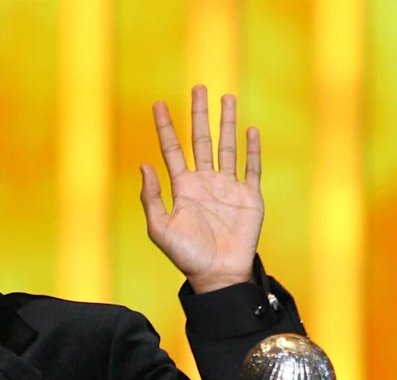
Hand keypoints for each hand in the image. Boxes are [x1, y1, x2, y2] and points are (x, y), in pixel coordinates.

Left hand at [140, 85, 262, 292]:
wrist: (218, 275)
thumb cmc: (187, 257)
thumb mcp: (161, 229)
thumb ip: (151, 199)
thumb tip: (144, 166)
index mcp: (183, 188)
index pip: (172, 150)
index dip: (165, 127)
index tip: (159, 104)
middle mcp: (205, 182)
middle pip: (201, 140)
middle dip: (199, 114)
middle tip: (199, 87)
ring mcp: (228, 187)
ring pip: (227, 147)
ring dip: (227, 123)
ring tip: (227, 98)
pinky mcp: (249, 196)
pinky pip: (252, 167)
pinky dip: (252, 149)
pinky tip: (250, 131)